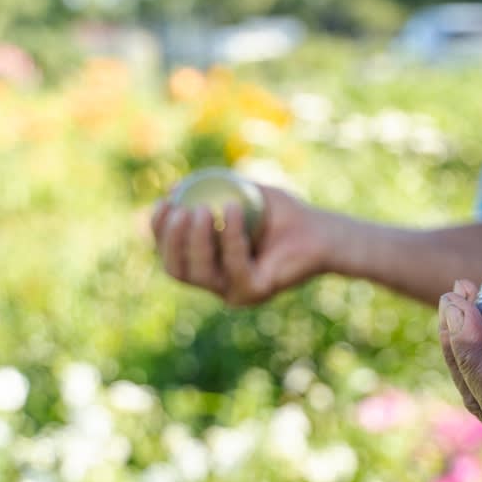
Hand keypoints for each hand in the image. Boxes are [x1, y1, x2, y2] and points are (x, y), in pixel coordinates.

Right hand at [152, 185, 333, 305]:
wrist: (322, 231)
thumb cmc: (283, 213)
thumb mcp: (241, 193)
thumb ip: (208, 190)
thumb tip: (172, 189)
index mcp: (209, 263)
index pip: (171, 253)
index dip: (158, 231)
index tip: (162, 203)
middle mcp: (218, 282)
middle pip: (177, 269)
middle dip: (170, 240)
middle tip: (180, 209)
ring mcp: (235, 292)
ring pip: (200, 273)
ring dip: (197, 239)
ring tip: (204, 208)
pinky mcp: (254, 292)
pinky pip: (234, 266)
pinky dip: (231, 236)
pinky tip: (235, 208)